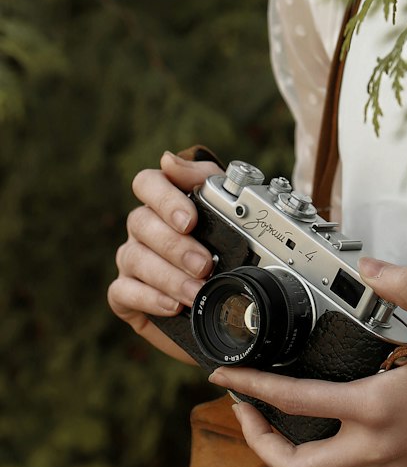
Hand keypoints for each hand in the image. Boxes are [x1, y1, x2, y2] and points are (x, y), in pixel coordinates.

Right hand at [108, 149, 222, 363]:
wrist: (220, 296)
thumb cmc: (221, 245)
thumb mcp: (224, 207)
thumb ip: (203, 179)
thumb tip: (168, 160)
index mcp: (162, 201)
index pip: (147, 183)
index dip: (165, 198)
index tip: (190, 220)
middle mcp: (142, 226)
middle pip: (141, 223)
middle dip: (175, 245)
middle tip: (204, 264)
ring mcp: (130, 259)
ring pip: (134, 258)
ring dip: (168, 276)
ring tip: (195, 290)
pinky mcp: (124, 294)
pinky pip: (123, 292)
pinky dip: (149, 299)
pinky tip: (173, 306)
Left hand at [208, 258, 406, 466]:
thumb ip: (402, 283)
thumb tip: (366, 268)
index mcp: (380, 407)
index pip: (297, 402)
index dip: (253, 390)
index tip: (227, 378)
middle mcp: (379, 444)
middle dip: (257, 440)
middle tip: (242, 406)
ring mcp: (391, 462)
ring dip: (284, 457)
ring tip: (271, 420)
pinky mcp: (403, 465)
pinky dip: (318, 462)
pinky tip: (319, 427)